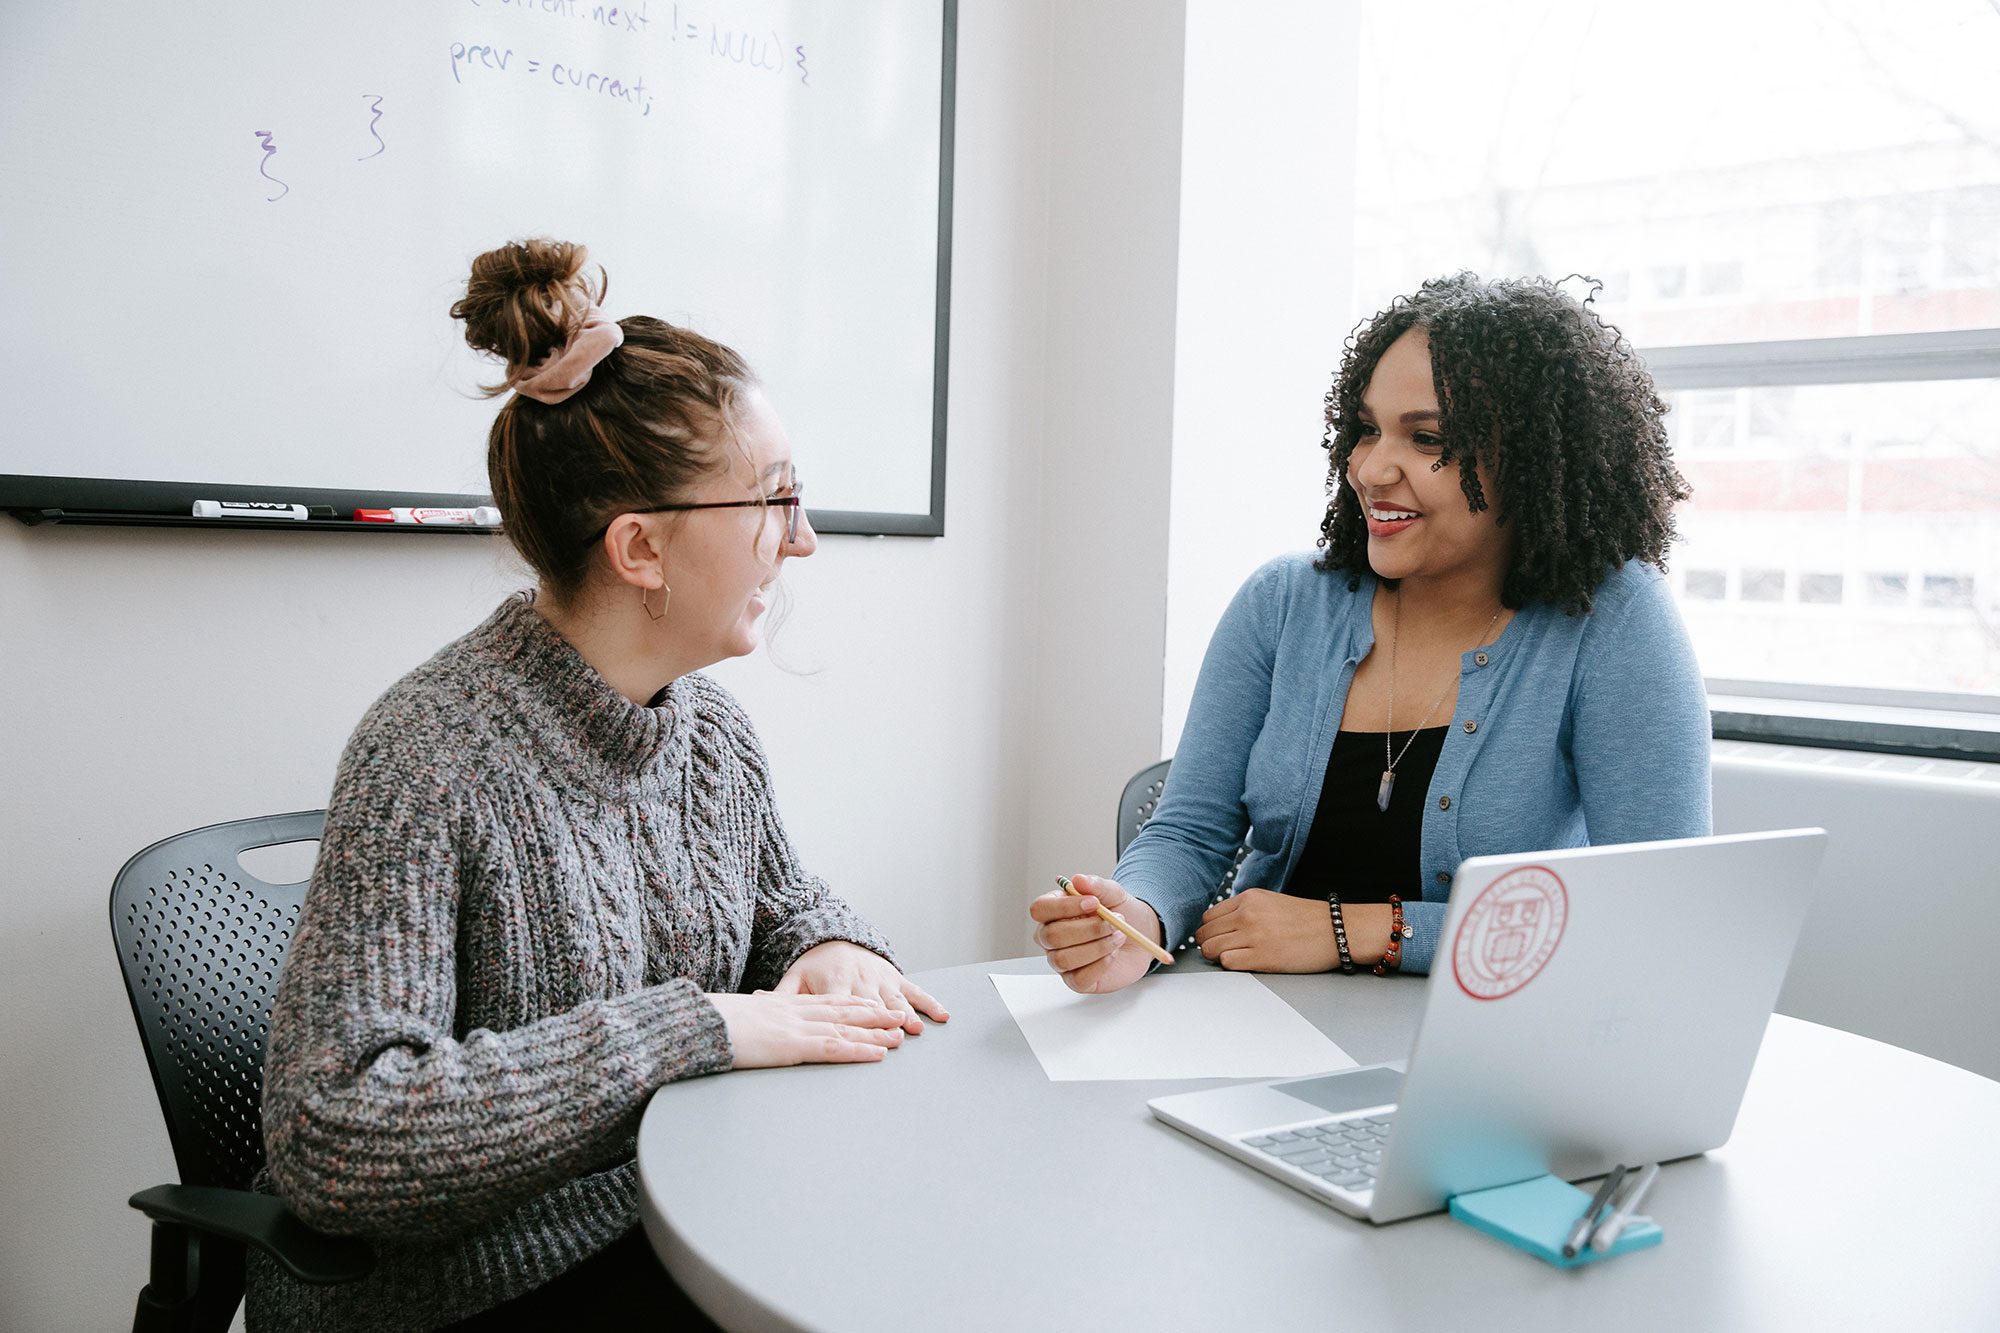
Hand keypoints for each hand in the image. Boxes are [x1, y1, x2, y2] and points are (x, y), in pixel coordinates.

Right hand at [705, 991, 909, 1069]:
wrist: (695, 1020)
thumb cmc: (707, 1021)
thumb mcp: (734, 1017)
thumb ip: (751, 1022)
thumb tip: (749, 1029)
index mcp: (779, 1005)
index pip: (822, 1001)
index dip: (850, 1002)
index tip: (871, 1002)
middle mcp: (792, 1012)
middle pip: (841, 1012)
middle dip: (872, 1014)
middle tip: (898, 1016)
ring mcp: (794, 1027)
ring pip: (844, 1028)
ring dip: (874, 1033)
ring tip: (899, 1036)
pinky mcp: (791, 1045)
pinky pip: (832, 1048)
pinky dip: (858, 1051)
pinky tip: (878, 1055)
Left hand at [775, 940, 948, 1034]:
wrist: (836, 937)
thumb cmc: (813, 966)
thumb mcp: (795, 977)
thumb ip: (781, 995)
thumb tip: (757, 1004)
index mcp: (834, 982)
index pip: (843, 1004)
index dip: (853, 1019)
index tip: (861, 1034)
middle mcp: (860, 980)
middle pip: (874, 1005)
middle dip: (885, 1021)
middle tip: (898, 1039)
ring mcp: (880, 979)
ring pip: (895, 999)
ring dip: (907, 1014)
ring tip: (917, 1029)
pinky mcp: (894, 977)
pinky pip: (915, 990)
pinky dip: (930, 1003)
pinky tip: (942, 1016)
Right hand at [1028, 873, 1162, 993]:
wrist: (1141, 934)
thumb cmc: (1120, 912)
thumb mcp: (1113, 893)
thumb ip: (1096, 885)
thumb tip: (1078, 879)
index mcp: (1053, 911)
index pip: (1040, 909)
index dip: (1063, 907)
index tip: (1094, 903)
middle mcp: (1051, 937)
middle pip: (1052, 936)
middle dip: (1088, 929)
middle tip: (1114, 922)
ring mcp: (1061, 960)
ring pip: (1064, 958)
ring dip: (1097, 947)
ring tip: (1119, 936)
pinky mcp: (1076, 980)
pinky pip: (1078, 979)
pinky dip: (1100, 965)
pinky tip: (1113, 955)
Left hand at [1195, 888, 1359, 972]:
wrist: (1336, 930)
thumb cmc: (1308, 920)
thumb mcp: (1272, 902)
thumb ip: (1246, 910)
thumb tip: (1221, 927)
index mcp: (1249, 898)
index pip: (1209, 916)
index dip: (1211, 931)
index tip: (1218, 938)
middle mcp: (1247, 914)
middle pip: (1205, 933)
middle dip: (1210, 944)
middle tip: (1223, 951)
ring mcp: (1253, 935)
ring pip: (1211, 949)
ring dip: (1217, 956)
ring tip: (1234, 958)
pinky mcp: (1261, 957)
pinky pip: (1227, 962)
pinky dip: (1230, 965)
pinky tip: (1245, 963)